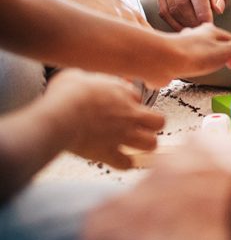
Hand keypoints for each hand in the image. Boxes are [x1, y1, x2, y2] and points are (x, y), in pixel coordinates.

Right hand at [44, 70, 164, 169]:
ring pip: (151, 143)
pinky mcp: (110, 153)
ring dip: (145, 145)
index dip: (131, 102)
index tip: (121, 106)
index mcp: (122, 92)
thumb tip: (82, 82)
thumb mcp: (76, 76)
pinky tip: (119, 160)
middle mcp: (128, 113)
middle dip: (153, 125)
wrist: (62, 116)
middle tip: (142, 127)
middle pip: (158, 121)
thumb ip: (86, 80)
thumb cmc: (67, 94)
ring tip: (136, 145)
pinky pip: (127, 163)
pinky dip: (124, 163)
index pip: (138, 96)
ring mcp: (122, 134)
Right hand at [85, 134, 230, 239]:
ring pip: (164, 175)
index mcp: (135, 221)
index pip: (96, 228)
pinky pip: (192, 155)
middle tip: (181, 237)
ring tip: (211, 210)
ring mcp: (176, 155)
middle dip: (150, 217)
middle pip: (134, 200)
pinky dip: (201, 169)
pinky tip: (228, 184)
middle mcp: (147, 182)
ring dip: (177, 191)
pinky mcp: (205, 139)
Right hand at [158, 0, 230, 28]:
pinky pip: (163, 9)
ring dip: (183, 23)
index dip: (202, 9)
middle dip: (193, 19)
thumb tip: (218, 10)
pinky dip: (174, 22)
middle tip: (204, 30)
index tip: (210, 25)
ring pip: (170, 7)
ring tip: (197, 30)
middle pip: (181, 0)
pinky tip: (186, 27)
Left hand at [166, 22, 230, 79]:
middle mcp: (200, 36)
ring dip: (216, 56)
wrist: (160, 61)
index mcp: (213, 32)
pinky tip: (196, 68)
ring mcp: (188, 46)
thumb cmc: (190, 55)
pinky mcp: (177, 56)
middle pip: (221, 43)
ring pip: (207, 49)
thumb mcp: (221, 52)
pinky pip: (194, 58)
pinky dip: (201, 62)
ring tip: (219, 65)